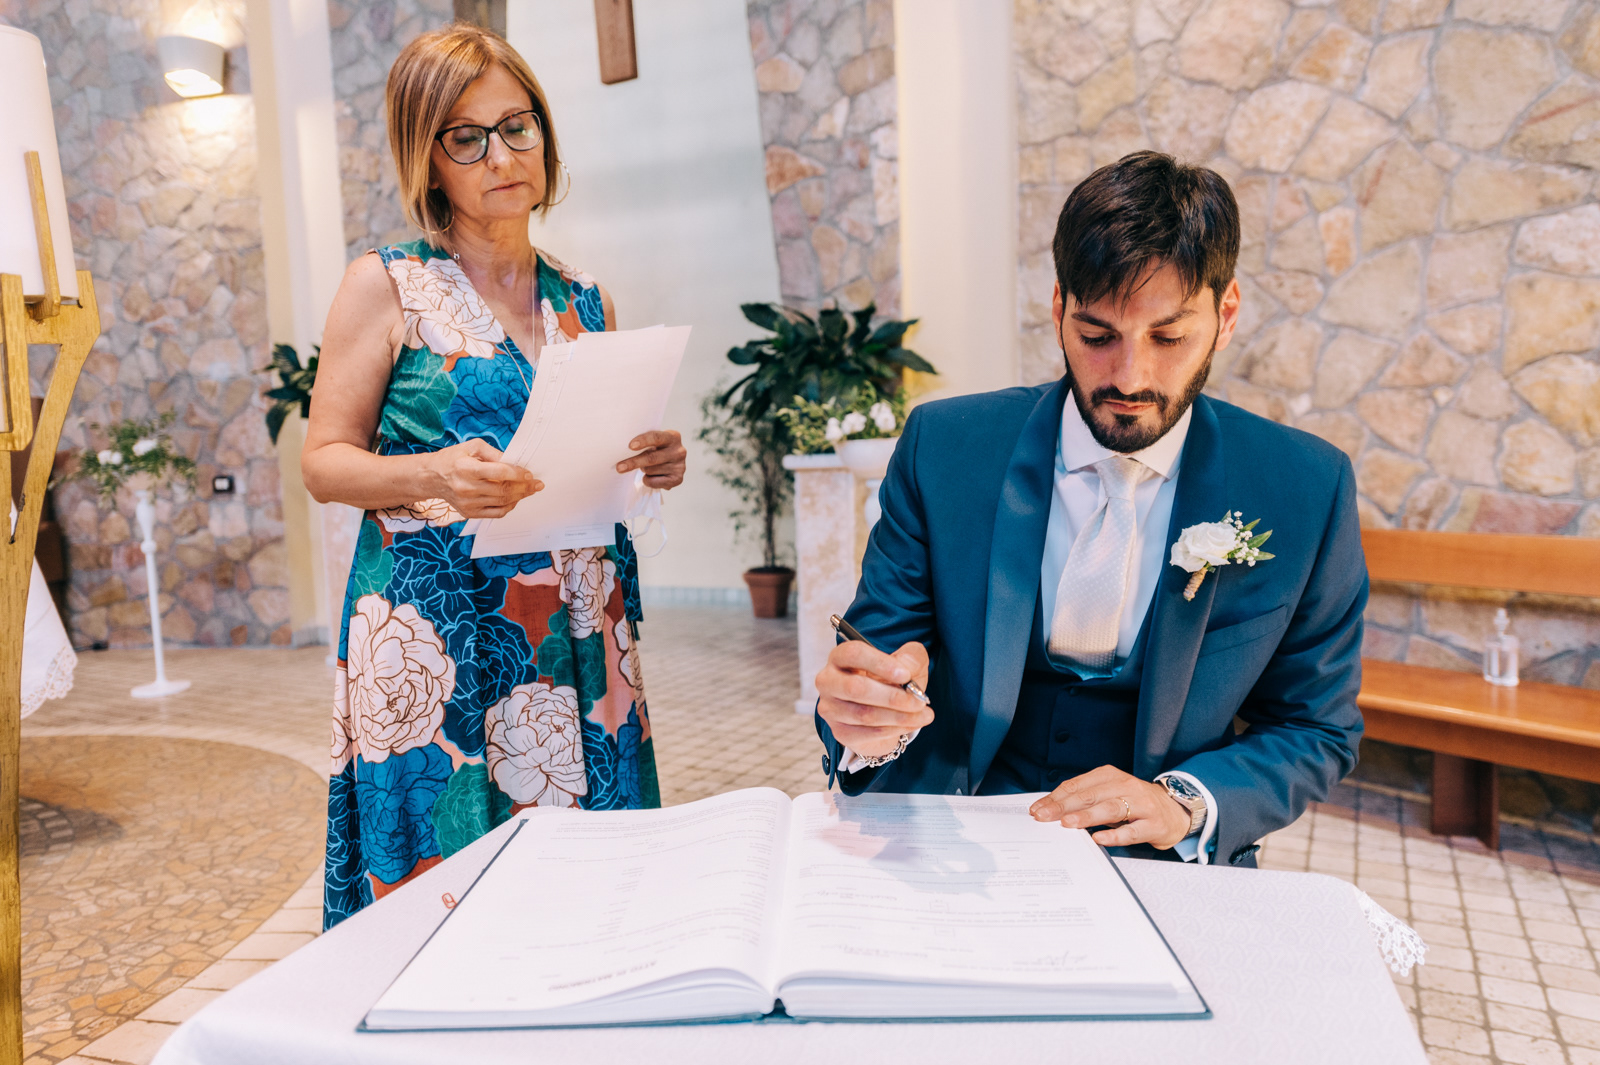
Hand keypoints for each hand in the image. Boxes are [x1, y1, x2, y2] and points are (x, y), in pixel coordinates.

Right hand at [426, 438, 541, 518]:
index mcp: (466, 468)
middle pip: (503, 490)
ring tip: (530, 490)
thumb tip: (514, 462)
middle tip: (537, 484)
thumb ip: (493, 453)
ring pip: (502, 502)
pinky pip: (496, 513)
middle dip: (524, 487)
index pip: (499, 473)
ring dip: (520, 496)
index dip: (517, 474)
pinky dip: (509, 506)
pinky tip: (515, 498)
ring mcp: (468, 503)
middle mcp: (466, 487)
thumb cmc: (453, 459)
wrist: (432, 477)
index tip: (529, 474)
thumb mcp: (471, 446)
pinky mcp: (469, 512)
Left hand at [616, 430, 686, 488]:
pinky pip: (654, 482)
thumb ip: (644, 443)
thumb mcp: (653, 442)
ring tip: (646, 467)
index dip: (643, 441)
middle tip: (619, 467)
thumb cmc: (657, 449)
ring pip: (650, 470)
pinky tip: (652, 476)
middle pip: (652, 458)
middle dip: (634, 462)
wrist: (670, 463)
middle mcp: (679, 451)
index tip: (630, 446)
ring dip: (643, 470)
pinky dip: (647, 480)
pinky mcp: (678, 479)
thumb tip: (620, 449)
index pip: (656, 437)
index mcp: (673, 437)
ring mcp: (680, 466)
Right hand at [816, 640, 932, 759]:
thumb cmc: (891, 679)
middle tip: (919, 701)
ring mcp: (831, 708)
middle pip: (856, 688)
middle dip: (893, 696)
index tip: (905, 675)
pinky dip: (895, 730)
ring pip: (865, 714)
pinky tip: (912, 724)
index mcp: (840, 657)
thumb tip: (908, 670)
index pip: (853, 654)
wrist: (882, 710)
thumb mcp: (906, 662)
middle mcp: (828, 681)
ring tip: (924, 714)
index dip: (880, 664)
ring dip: (900, 716)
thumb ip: (910, 658)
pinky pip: (869, 733)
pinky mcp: (840, 731)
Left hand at [1029, 766, 1190, 849]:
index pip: (1076, 785)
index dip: (1055, 797)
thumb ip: (1085, 798)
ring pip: (1110, 809)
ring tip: (1067, 823)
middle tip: (1043, 817)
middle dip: (1063, 806)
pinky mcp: (1153, 824)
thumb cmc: (1135, 803)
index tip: (1037, 809)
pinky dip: (1115, 835)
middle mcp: (1125, 786)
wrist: (1175, 810)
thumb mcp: (1110, 793)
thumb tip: (1051, 809)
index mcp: (1110, 776)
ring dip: (1087, 816)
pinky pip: (1132, 830)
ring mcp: (1141, 804)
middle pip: (1090, 796)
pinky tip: (1099, 839)